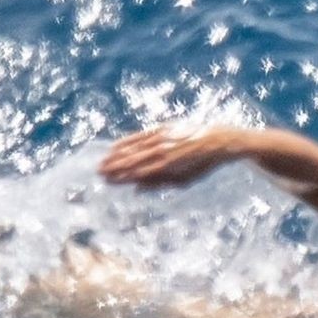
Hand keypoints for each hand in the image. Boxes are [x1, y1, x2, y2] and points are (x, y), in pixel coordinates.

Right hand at [98, 127, 235, 188]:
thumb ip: (160, 185)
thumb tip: (137, 189)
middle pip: (132, 161)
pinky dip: (126, 140)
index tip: (107, 182)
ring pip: (133, 148)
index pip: (138, 174)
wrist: (218, 141)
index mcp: (167, 167)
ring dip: (116, 155)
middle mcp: (162, 152)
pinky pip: (140, 135)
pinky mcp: (163, 128)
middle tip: (98, 173)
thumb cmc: (201, 165)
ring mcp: (161, 138)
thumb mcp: (184, 181)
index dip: (121, 178)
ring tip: (102, 162)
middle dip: (114, 167)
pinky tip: (115, 145)